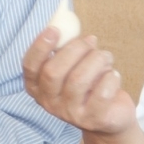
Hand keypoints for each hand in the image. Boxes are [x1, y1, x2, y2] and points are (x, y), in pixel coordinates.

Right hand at [23, 28, 137, 136]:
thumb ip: (65, 47)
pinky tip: (113, 75)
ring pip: (78, 80)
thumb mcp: (72, 66)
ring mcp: (70, 114)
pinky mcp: (93, 119)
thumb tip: (66, 24)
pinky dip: (111, 77)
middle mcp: (49, 102)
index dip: (40, 46)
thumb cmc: (88, 83)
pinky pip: (102, 93)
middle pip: (53, 72)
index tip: (54, 29)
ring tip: (106, 57)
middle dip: (75, 49)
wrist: (109, 116)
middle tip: (91, 41)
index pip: (30, 66)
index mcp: (37, 87)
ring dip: (96, 60)